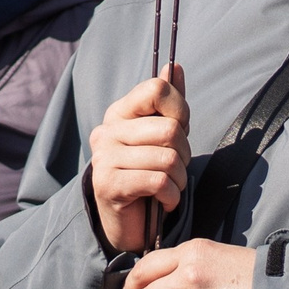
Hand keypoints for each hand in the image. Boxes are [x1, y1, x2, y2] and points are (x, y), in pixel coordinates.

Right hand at [88, 65, 188, 252]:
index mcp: (119, 113)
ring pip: (167, 158)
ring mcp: (104, 158)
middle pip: (169, 129)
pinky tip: (163, 201)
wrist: (126, 222)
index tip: (179, 131)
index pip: (157, 89)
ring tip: (170, 187)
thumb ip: (169, 102)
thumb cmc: (148, 174)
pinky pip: (159, 182)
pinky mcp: (108, 185)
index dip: (180, 110)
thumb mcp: (162, 135)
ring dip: (179, 179)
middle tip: (176, 168)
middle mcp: (107, 131)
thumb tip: (174, 65)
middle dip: (184, 153)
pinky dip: (171, 196)